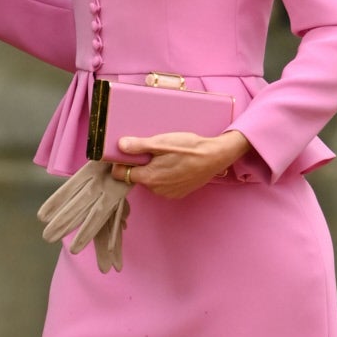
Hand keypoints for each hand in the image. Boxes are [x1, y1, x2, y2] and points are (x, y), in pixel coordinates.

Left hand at [112, 129, 248, 200]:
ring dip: (153, 170)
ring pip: (151, 181)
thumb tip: (120, 146)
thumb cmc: (189, 148)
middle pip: (137, 177)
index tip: (127, 154)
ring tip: (167, 157)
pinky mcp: (179, 193)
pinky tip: (175, 164)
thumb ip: (138, 146)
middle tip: (152, 151)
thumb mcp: (161, 142)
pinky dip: (165, 176)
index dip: (120, 163)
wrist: (215, 156)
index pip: (121, 175)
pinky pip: (164, 185)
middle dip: (140, 165)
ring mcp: (168, 193)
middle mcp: (157, 190)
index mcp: (149, 178)